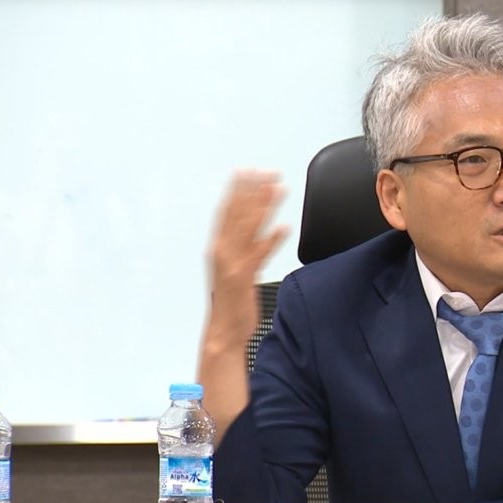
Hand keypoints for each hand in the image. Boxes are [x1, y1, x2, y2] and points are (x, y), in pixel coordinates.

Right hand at [205, 170, 288, 348]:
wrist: (223, 331)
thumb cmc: (231, 302)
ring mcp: (231, 263)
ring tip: (276, 188)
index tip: (248, 171)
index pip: (228, 211)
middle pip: (237, 214)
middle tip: (266, 171)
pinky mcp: (242, 277)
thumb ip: (244, 248)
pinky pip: (258, 255)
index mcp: (219, 247)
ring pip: (248, 228)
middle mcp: (222, 251)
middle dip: (252, 190)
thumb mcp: (235, 268)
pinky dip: (271, 240)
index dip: (238, 189)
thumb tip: (257, 230)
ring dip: (263, 206)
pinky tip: (284, 227)